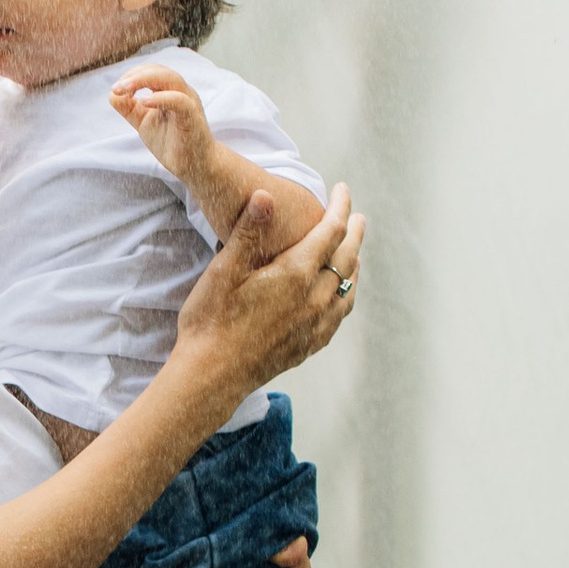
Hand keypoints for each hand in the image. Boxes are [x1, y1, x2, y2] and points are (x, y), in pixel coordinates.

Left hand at [110, 65, 215, 194]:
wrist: (194, 166)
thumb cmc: (172, 143)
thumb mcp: (144, 123)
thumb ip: (129, 109)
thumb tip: (112, 94)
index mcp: (170, 91)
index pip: (152, 71)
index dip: (132, 75)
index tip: (116, 89)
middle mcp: (181, 92)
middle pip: (159, 70)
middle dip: (135, 75)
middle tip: (116, 88)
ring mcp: (189, 102)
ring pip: (170, 78)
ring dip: (144, 80)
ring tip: (125, 90)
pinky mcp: (193, 117)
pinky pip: (179, 101)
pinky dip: (161, 98)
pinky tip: (144, 102)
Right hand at [176, 184, 362, 404]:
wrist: (210, 377)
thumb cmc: (210, 321)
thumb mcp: (223, 270)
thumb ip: (248, 231)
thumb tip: (266, 195)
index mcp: (295, 275)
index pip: (331, 231)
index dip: (341, 206)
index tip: (343, 190)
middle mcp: (313, 299)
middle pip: (347, 258)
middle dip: (354, 233)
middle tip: (358, 217)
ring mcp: (314, 325)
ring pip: (348, 288)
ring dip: (354, 265)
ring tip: (354, 253)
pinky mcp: (308, 346)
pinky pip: (339, 316)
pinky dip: (346, 297)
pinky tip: (340, 297)